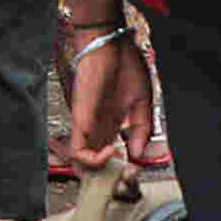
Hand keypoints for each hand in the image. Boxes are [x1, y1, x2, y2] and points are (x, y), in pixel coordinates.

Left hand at [62, 23, 154, 175]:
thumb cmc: (125, 66)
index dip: (118, 167)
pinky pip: (78, 150)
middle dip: (106, 176)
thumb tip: (139, 154)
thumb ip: (141, 129)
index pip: (106, 155)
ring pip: (80, 162)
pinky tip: (111, 151)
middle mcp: (96, 128)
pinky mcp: (81, 120)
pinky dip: (92, 159)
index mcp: (110, 124)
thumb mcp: (142, 102)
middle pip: (91, 163)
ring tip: (116, 163)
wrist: (110, 45)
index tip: (132, 168)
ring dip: (98, 171)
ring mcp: (87, 125)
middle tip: (121, 175)